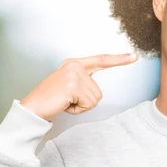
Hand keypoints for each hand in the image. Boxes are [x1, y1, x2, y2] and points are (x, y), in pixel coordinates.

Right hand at [20, 53, 138, 121]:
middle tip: (66, 101)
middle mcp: (75, 66)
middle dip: (85, 102)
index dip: (118, 59)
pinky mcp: (73, 85)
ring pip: (94, 99)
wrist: (32, 108)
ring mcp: (74, 74)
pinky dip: (77, 110)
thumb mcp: (68, 87)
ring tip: (64, 102)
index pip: (101, 60)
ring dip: (80, 106)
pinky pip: (88, 104)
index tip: (134, 56)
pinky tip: (64, 104)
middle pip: (98, 92)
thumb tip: (95, 91)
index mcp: (74, 64)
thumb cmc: (50, 101)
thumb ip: (83, 83)